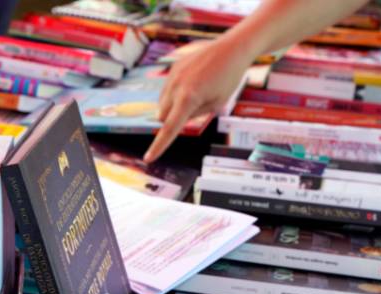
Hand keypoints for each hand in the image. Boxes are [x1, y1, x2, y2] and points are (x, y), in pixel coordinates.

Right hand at [143, 38, 254, 162]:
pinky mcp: (173, 68)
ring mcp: (172, 76)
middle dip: (171, 120)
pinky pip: (166, 89)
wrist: (232, 48)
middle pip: (162, 116)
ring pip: (162, 103)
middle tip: (195, 110)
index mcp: (188, 98)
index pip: (169, 128)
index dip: (158, 146)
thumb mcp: (216, 104)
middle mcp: (176, 87)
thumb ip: (195, 115)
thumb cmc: (229, 77)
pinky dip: (174, 94)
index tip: (148, 158)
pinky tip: (193, 84)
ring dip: (172, 108)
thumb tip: (176, 118)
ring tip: (197, 94)